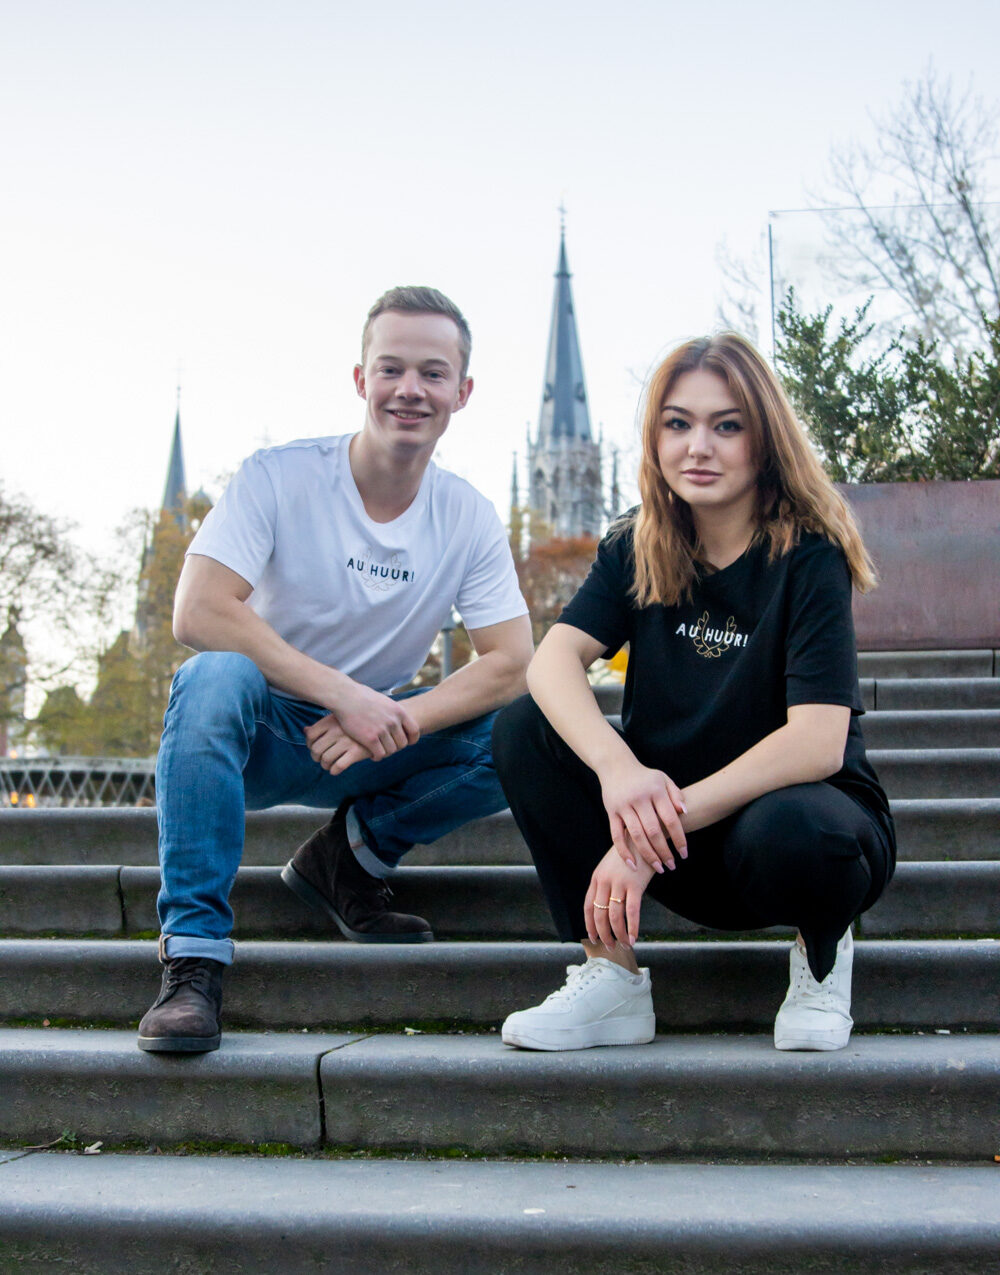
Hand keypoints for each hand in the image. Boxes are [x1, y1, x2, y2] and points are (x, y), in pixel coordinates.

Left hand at [304, 715, 373, 773]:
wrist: (382, 725)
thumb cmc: (357, 722)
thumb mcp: (339, 718)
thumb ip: (322, 725)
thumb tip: (305, 730)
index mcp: (331, 721)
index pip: (310, 735)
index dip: (309, 745)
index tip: (314, 749)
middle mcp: (337, 730)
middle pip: (316, 750)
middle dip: (316, 758)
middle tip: (321, 760)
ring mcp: (346, 741)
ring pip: (326, 759)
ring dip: (325, 766)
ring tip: (329, 765)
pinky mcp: (356, 751)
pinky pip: (338, 766)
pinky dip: (334, 770)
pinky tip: (336, 769)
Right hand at [327, 682, 419, 759]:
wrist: (346, 697)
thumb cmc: (362, 696)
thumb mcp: (384, 700)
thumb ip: (392, 711)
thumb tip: (396, 717)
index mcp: (399, 711)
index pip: (414, 730)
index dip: (411, 739)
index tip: (407, 742)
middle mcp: (393, 721)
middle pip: (402, 743)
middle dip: (395, 746)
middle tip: (387, 747)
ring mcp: (382, 730)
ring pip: (391, 750)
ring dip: (385, 752)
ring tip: (378, 750)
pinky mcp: (370, 739)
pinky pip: (380, 754)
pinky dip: (377, 756)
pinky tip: (371, 754)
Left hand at [585, 848, 654, 948]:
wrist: (645, 837)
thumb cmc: (631, 852)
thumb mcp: (612, 865)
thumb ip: (607, 883)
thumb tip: (608, 906)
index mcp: (597, 877)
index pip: (588, 906)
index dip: (590, 924)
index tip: (593, 937)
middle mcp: (605, 881)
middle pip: (599, 914)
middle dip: (604, 934)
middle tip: (610, 947)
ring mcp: (619, 883)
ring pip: (614, 916)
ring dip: (618, 934)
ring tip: (624, 945)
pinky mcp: (634, 885)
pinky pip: (631, 912)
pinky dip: (631, 927)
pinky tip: (633, 937)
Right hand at [599, 756, 686, 872]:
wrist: (616, 765)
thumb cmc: (645, 776)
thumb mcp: (663, 779)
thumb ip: (676, 794)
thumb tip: (685, 812)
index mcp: (656, 791)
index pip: (670, 819)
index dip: (679, 839)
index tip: (684, 854)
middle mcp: (639, 798)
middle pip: (654, 831)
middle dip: (664, 851)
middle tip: (671, 866)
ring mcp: (624, 806)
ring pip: (636, 836)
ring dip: (648, 855)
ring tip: (658, 868)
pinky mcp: (611, 812)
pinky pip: (617, 835)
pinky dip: (624, 851)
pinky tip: (633, 865)